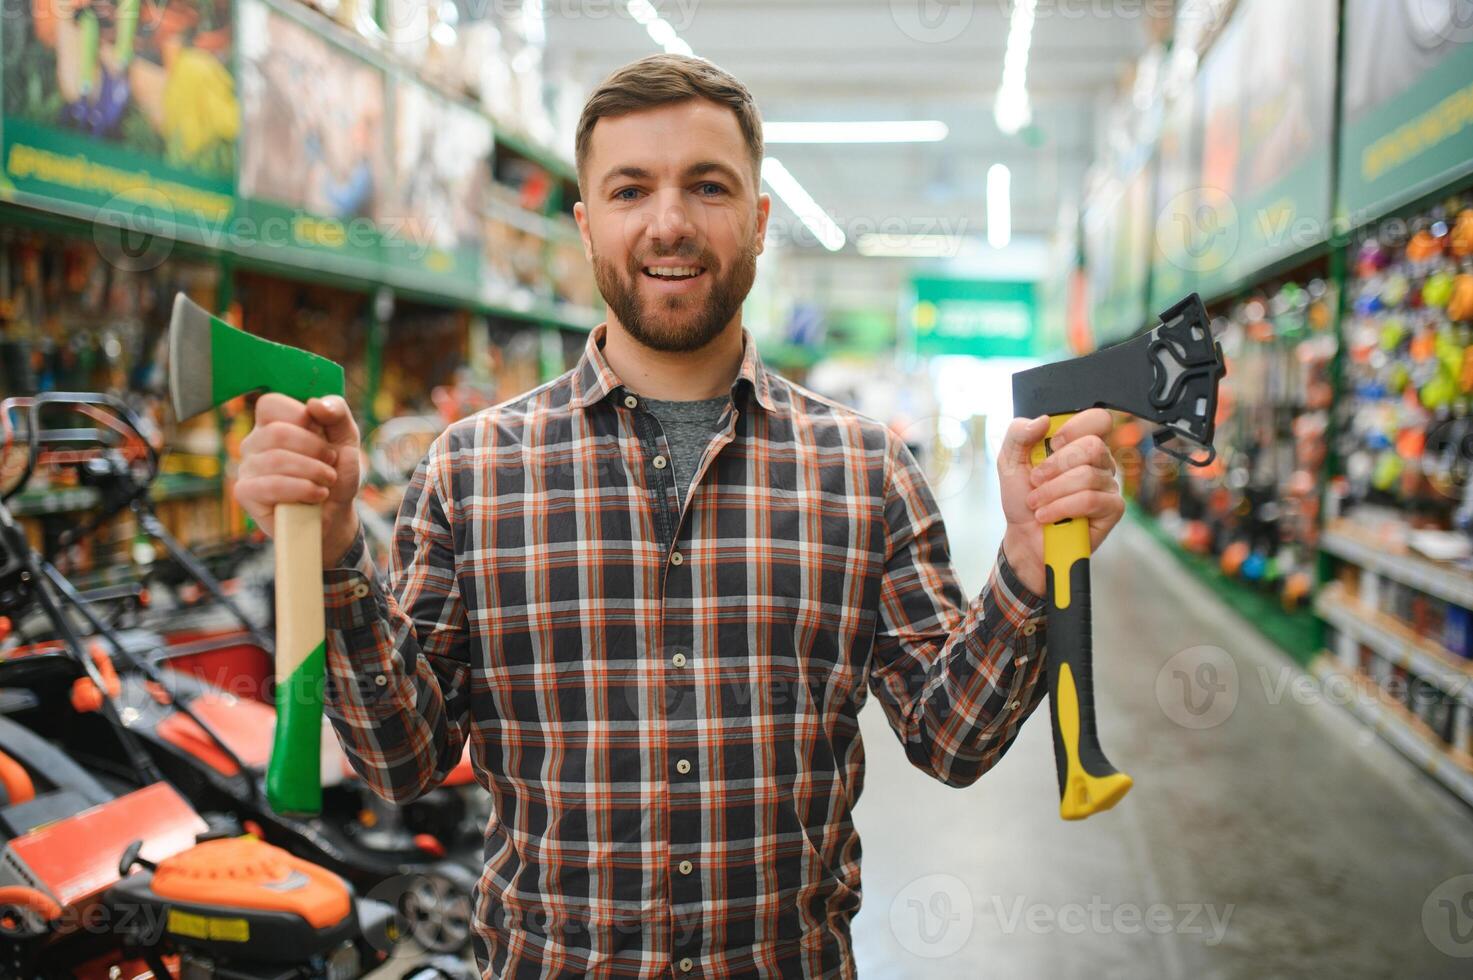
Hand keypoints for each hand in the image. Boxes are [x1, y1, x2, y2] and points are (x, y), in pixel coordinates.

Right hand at [235, 393, 362, 566]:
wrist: (335, 514)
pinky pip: (269, 485)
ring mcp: (246, 467)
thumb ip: (336, 412)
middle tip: (331, 463)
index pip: (270, 403)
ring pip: (275, 459)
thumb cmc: (336, 472)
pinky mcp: (246, 493)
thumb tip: (314, 404)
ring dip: (313, 471)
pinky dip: (302, 489)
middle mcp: (254, 442)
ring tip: (327, 481)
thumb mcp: (346, 437)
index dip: (302, 417)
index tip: (323, 435)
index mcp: (273, 422)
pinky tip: (316, 495)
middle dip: (315, 449)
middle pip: (277, 432)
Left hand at [997, 408, 1123, 596]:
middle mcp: (1098, 462)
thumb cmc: (1022, 499)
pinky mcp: (1112, 509)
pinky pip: (1090, 500)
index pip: (1098, 420)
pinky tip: (1048, 516)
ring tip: (1037, 504)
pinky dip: (1061, 508)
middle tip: (1035, 480)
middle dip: (1055, 466)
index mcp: (1079, 444)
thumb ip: (1018, 434)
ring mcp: (1108, 485)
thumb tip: (1044, 420)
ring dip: (1051, 492)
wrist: (1023, 536)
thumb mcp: (1009, 462)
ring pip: (1087, 476)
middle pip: (1093, 446)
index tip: (1052, 444)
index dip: (1075, 427)